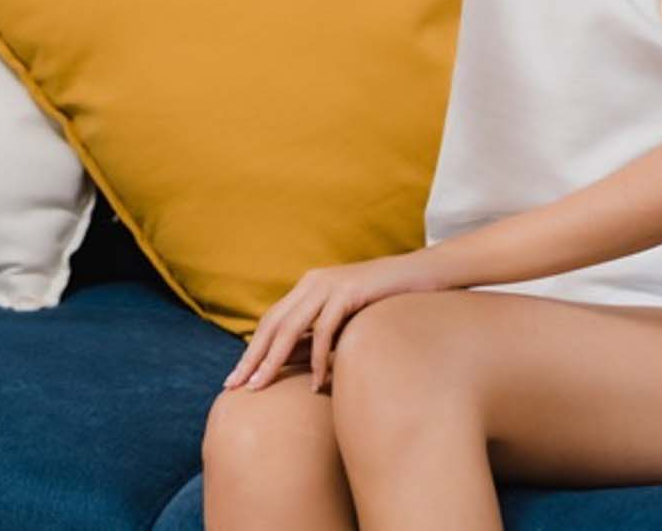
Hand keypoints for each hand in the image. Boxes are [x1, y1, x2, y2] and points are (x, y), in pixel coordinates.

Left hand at [223, 251, 446, 393]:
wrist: (426, 273)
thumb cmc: (389, 300)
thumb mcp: (350, 315)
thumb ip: (325, 331)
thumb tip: (301, 363)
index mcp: (309, 286)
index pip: (271, 321)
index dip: (252, 350)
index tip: (238, 380)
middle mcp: (314, 282)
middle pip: (272, 324)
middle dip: (252, 358)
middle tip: (235, 388)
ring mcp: (330, 284)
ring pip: (290, 327)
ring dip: (272, 360)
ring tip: (260, 387)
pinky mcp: (349, 291)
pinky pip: (325, 329)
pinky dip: (318, 359)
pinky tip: (315, 383)